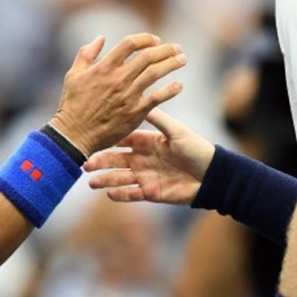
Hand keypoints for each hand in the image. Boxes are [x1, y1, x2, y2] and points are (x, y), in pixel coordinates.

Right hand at [51, 34, 186, 154]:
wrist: (75, 135)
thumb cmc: (72, 105)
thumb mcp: (73, 75)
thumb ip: (86, 54)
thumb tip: (100, 38)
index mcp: (104, 67)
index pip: (130, 44)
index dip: (145, 38)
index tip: (155, 40)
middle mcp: (119, 78)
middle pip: (148, 56)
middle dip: (166, 50)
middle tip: (177, 48)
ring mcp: (129, 95)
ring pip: (156, 73)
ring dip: (172, 64)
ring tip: (182, 60)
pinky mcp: (135, 112)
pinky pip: (158, 98)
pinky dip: (170, 90)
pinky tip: (179, 85)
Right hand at [84, 108, 214, 204]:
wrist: (211, 174)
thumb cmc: (196, 148)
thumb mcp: (176, 131)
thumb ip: (159, 119)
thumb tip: (142, 102)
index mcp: (148, 142)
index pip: (123, 140)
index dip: (109, 141)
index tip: (94, 138)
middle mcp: (143, 159)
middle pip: (116, 160)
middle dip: (100, 162)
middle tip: (85, 163)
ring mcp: (145, 176)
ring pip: (120, 178)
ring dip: (105, 180)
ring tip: (90, 182)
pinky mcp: (151, 193)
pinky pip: (132, 194)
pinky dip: (121, 195)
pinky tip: (109, 194)